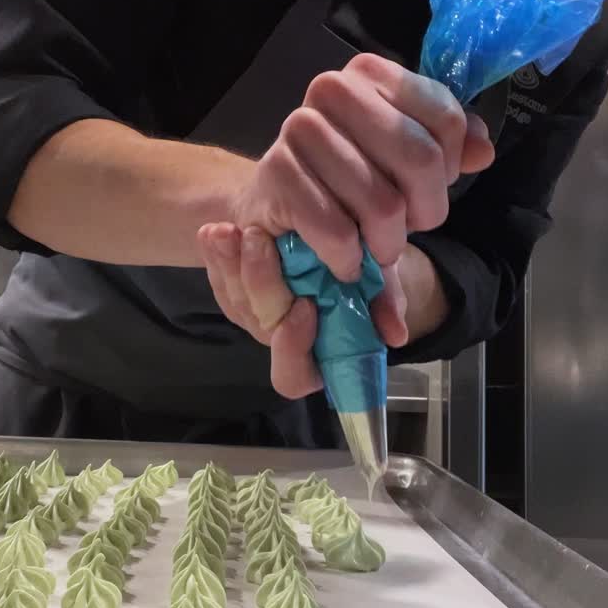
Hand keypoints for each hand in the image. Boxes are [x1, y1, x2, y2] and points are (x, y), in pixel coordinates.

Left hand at [198, 223, 409, 398]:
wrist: (326, 232)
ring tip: (227, 231)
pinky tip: (213, 231)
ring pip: (235, 300)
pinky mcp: (234, 288)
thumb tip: (395, 333)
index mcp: (316, 353)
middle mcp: (283, 339)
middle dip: (260, 283)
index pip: (292, 376)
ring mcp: (255, 314)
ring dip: (228, 265)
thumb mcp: (376, 277)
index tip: (306, 308)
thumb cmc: (358, 263)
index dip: (293, 350)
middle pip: (261, 324)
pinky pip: (219, 278)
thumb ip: (384, 304)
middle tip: (257, 240)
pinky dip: (215, 255)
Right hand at [230, 53, 493, 280]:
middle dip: (426, 209)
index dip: (449, 168)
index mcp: (371, 73)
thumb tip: (483, 151)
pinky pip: (336, 229)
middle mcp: (332, 88)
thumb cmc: (350, 177)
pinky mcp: (275, 174)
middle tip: (410, 227)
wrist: (278, 205)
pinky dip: (349, 258)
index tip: (430, 186)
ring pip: (382, 202)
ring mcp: (299, 128)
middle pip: (420, 158)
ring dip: (388, 242)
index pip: (446, 120)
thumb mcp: (405, 158)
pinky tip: (347, 261)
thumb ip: (450, 148)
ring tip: (378, 247)